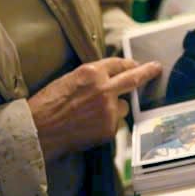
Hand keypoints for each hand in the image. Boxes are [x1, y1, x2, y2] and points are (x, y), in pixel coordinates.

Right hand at [29, 57, 161, 161]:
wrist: (38, 131)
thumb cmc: (46, 104)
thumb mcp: (68, 79)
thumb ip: (91, 78)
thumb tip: (108, 80)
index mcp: (91, 72)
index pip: (118, 64)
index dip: (128, 64)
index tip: (136, 64)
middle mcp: (104, 89)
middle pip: (132, 79)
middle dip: (147, 72)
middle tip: (156, 68)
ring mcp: (108, 110)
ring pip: (122, 106)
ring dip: (114, 108)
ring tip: (91, 115)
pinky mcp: (109, 128)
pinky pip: (114, 123)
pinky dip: (107, 124)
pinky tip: (89, 126)